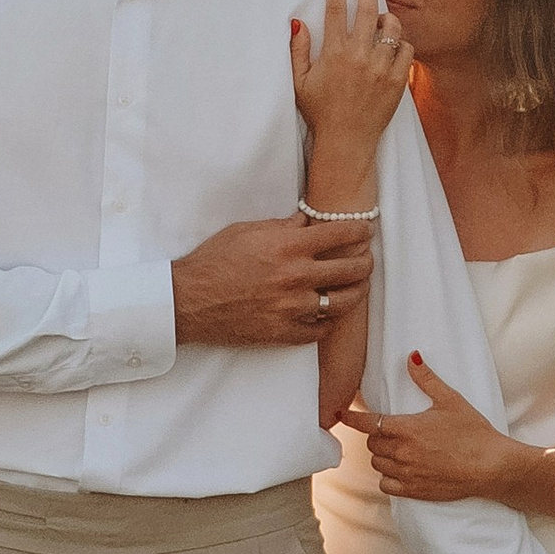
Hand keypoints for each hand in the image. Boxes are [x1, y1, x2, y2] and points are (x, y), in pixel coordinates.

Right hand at [173, 215, 372, 346]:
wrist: (188, 301)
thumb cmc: (213, 261)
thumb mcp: (247, 231)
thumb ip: (282, 226)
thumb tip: (307, 221)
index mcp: (288, 247)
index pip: (340, 233)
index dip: (360, 230)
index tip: (366, 229)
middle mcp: (296, 277)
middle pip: (351, 269)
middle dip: (365, 261)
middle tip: (366, 258)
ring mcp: (292, 308)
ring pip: (343, 302)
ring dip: (356, 292)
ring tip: (358, 286)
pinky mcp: (284, 333)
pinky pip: (321, 329)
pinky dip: (329, 321)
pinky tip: (330, 313)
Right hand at [289, 0, 412, 162]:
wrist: (346, 142)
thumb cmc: (320, 112)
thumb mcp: (300, 82)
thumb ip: (298, 50)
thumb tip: (297, 22)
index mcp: (333, 53)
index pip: (335, 10)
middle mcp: (358, 56)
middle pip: (366, 11)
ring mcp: (380, 67)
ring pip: (391, 27)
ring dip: (386, 18)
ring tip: (380, 19)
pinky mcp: (397, 80)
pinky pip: (406, 49)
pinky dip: (401, 43)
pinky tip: (393, 45)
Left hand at [350, 352, 517, 504]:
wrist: (490, 466)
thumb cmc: (473, 432)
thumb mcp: (451, 400)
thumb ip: (426, 379)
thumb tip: (411, 357)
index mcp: (407, 429)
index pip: (368, 423)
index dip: (351, 418)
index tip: (341, 415)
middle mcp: (401, 453)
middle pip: (371, 445)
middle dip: (376, 436)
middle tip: (391, 430)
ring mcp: (406, 474)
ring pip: (377, 465)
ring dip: (382, 456)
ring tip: (397, 449)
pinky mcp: (413, 491)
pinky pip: (386, 486)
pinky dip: (388, 478)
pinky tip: (400, 471)